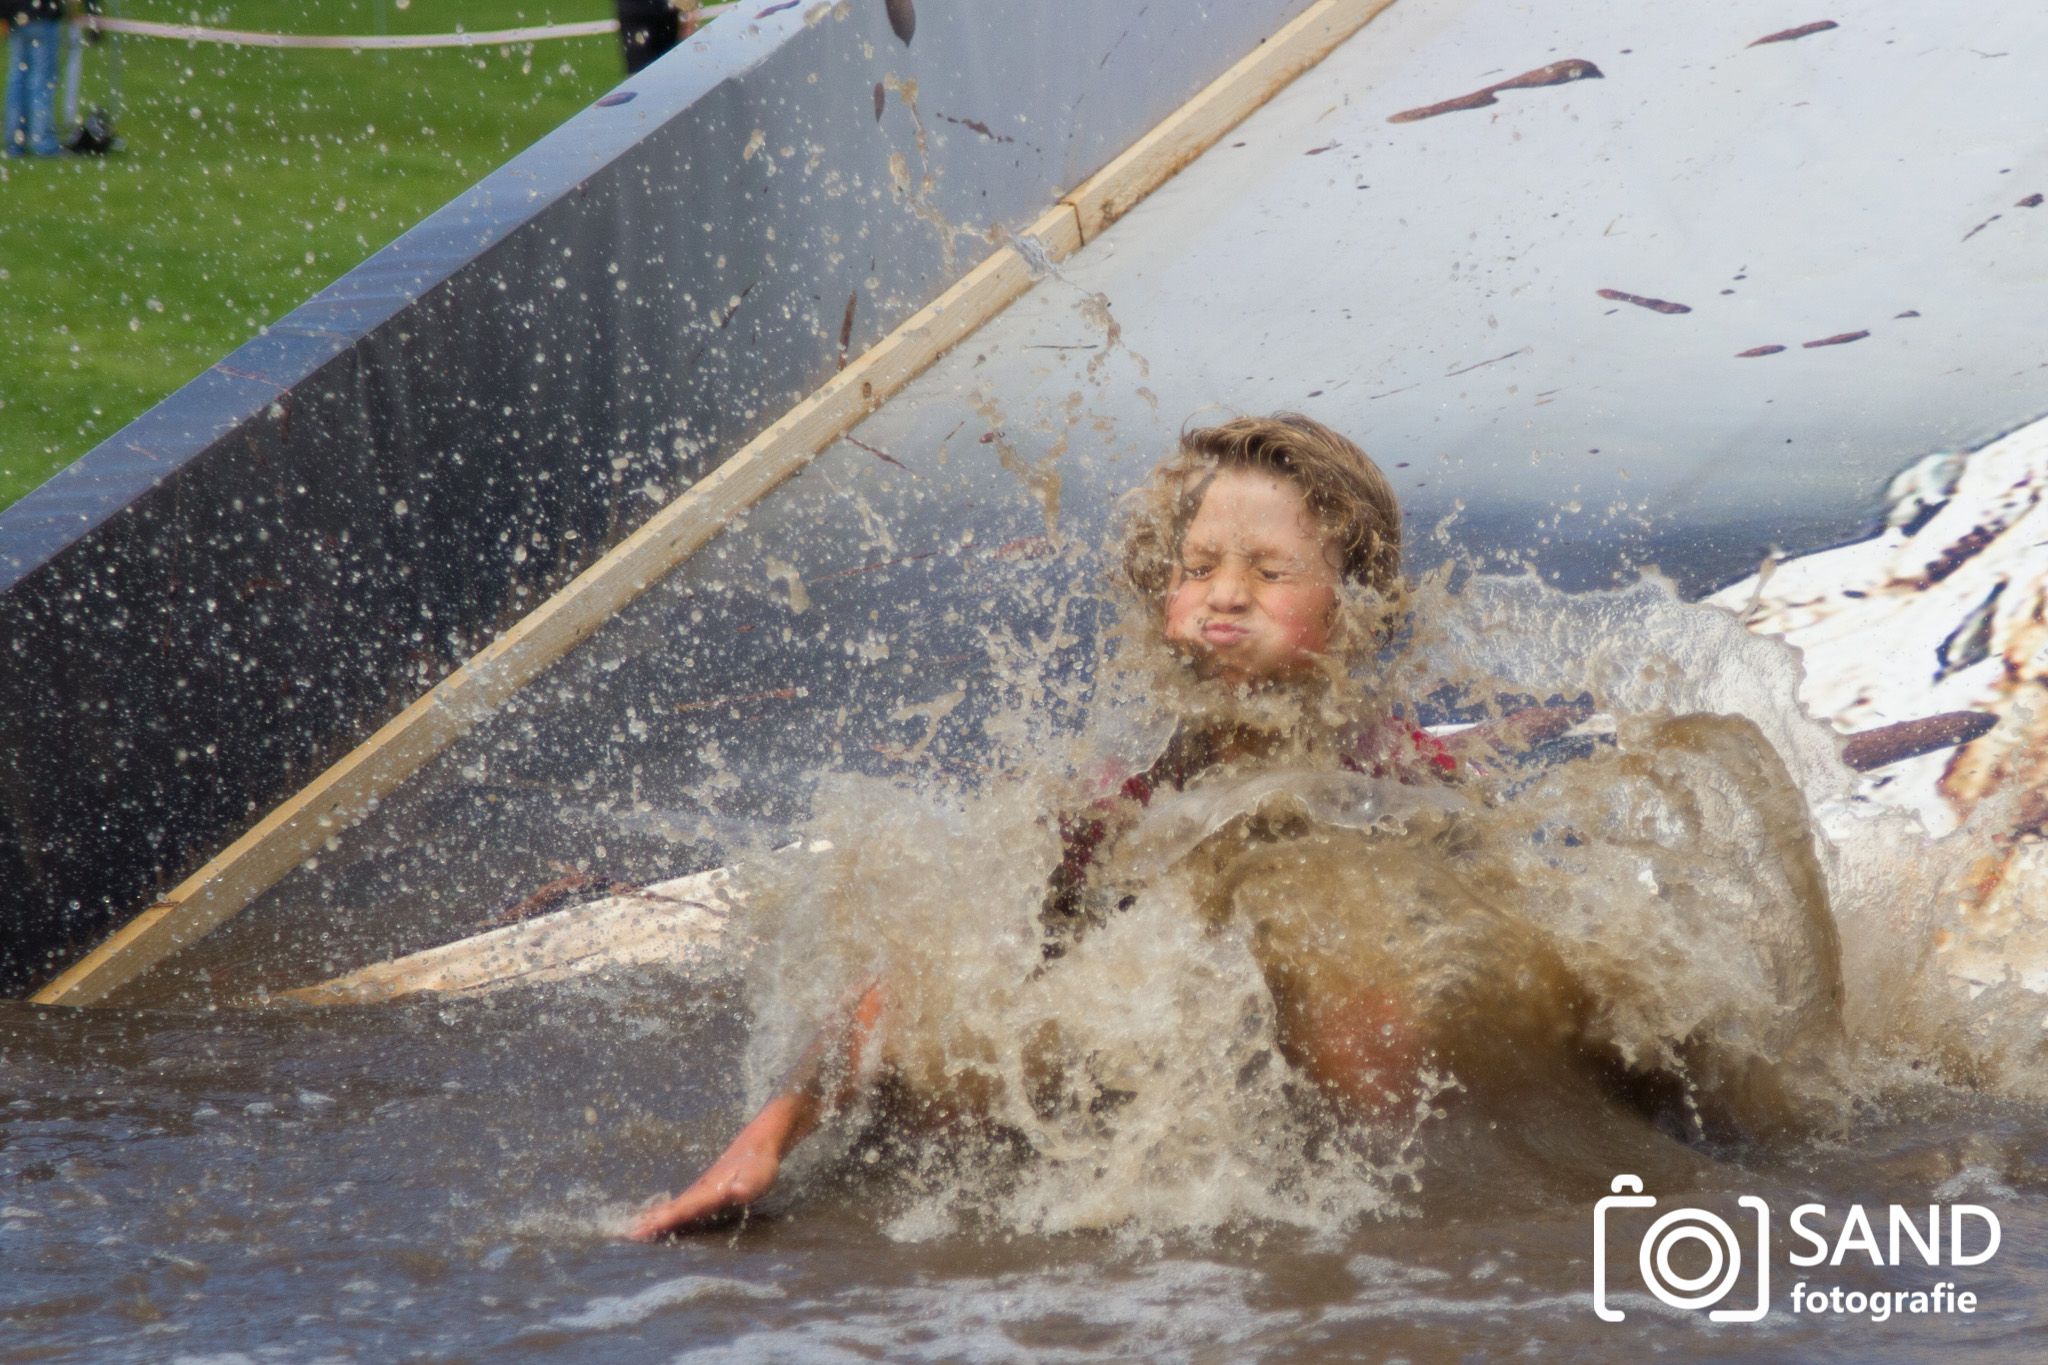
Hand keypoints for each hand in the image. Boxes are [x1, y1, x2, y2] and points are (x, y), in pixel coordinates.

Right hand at [627, 1140, 779, 1239]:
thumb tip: (737, 1191)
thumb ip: (747, 1185)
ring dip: (653, 1217)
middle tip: (625, 1235)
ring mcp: (701, 1189)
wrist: (761, 1141)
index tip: (639, 1230)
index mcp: (709, 1191)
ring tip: (633, 1229)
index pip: (681, 1209)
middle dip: (649, 1221)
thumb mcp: (759, 1176)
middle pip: (670, 1208)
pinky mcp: (706, 1191)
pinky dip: (665, 1212)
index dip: (661, 1221)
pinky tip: (659, 1217)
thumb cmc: (760, 1163)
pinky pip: (680, 1205)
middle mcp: (700, 1190)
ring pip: (673, 1206)